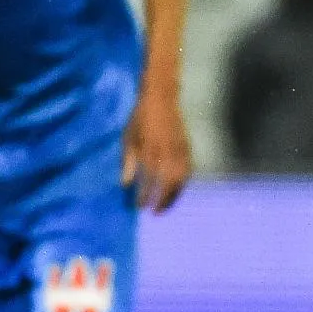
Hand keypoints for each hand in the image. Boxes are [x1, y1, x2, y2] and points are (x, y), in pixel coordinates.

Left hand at [125, 88, 191, 213]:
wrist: (161, 98)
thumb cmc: (140, 118)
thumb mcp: (128, 138)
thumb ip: (128, 162)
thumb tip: (125, 184)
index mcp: (150, 149)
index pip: (148, 180)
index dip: (144, 196)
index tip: (139, 207)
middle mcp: (167, 152)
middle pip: (167, 184)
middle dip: (161, 201)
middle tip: (154, 213)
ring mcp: (179, 150)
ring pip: (180, 180)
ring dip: (173, 196)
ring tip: (165, 207)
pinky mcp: (187, 148)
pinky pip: (187, 172)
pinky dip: (181, 185)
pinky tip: (175, 191)